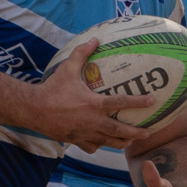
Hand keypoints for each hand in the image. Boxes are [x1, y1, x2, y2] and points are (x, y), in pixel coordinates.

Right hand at [32, 40, 153, 151]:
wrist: (34, 110)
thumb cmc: (52, 89)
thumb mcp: (67, 69)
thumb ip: (82, 53)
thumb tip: (94, 39)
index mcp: (94, 104)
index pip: (121, 102)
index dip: (138, 102)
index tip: (152, 101)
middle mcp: (93, 122)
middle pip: (120, 131)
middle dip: (136, 132)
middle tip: (149, 132)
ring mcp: (85, 134)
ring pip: (109, 142)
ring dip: (122, 142)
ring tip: (131, 141)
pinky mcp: (77, 141)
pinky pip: (93, 147)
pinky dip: (99, 145)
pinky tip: (102, 142)